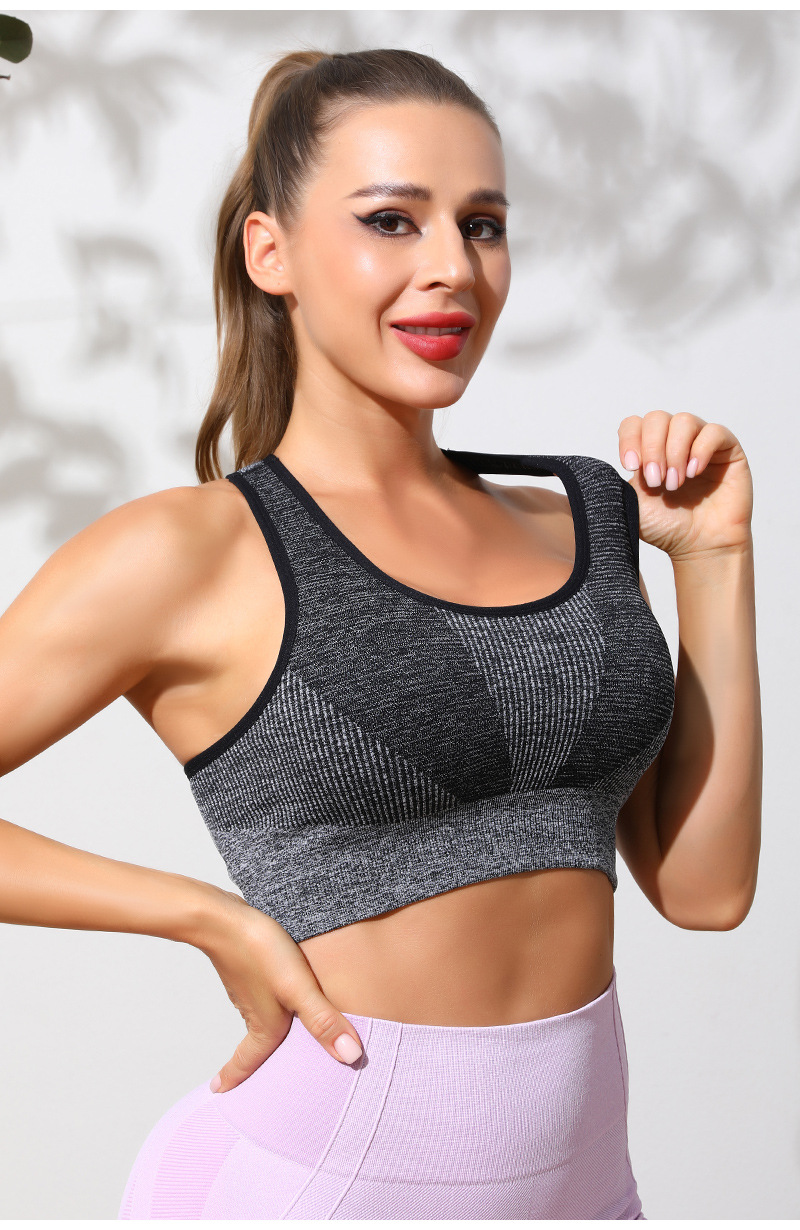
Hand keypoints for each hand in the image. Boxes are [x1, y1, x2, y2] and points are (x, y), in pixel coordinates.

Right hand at [195, 887, 363, 1091]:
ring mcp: (247, 987)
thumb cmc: (260, 952)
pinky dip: (265, 1001)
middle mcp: (253, 1011)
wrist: (223, 917)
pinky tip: (275, 989)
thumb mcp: (298, 989)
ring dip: (261, 1029)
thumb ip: (324, 1021)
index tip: (218, 1094)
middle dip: (249, 1062)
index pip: (247, 1063)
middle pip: (253, 1045)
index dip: (235, 1079)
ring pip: (257, 1016)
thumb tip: (352, 1058)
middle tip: (242, 1077)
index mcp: (264, 1026)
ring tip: (271, 1037)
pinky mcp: (247, 966)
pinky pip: (258, 992)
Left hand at [618, 411, 753, 562]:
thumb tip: (607, 464)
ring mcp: (701, 444)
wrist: (698, 547)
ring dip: (674, 452)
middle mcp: (674, 442)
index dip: (629, 439)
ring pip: (683, 421)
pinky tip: (694, 473)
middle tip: (655, 481)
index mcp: (648, 450)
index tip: (631, 466)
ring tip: (674, 483)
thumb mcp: (631, 502)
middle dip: (652, 448)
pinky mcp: (728, 451)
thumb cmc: (667, 527)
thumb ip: (618, 480)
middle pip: (657, 418)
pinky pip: (714, 432)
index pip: (634, 424)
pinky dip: (700, 450)